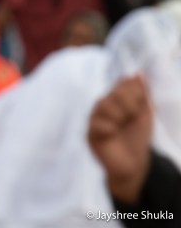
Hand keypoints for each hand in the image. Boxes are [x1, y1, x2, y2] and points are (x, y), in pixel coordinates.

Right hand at [87, 75, 152, 203]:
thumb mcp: (146, 114)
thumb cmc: (139, 137)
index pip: (121, 85)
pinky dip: (108, 127)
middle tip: (132, 116)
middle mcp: (103, 107)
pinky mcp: (90, 134)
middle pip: (112, 94)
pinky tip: (113, 133)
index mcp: (116, 101)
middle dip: (127, 104)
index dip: (132, 91)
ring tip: (123, 125)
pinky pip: (96, 124)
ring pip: (102, 105)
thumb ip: (142, 94)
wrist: (134, 163)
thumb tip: (138, 72)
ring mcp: (95, 120)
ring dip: (118, 114)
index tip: (140, 103)